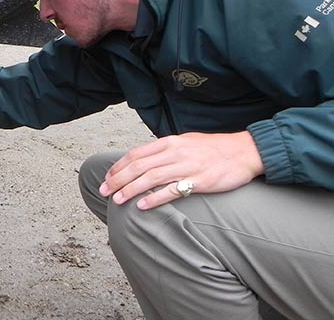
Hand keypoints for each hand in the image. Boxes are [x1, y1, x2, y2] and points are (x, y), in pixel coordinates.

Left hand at [98, 131, 263, 209]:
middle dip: (118, 179)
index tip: (107, 178)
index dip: (118, 166)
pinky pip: (172, 191)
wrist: (244, 151)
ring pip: (150, 178)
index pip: (136, 154)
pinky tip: (142, 206)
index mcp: (169, 142)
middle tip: (104, 191)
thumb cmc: (214, 149)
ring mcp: (187, 166)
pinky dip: (155, 198)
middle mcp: (175, 153)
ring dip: (131, 190)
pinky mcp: (200, 181)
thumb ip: (165, 150)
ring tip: (117, 200)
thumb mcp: (185, 142)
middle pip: (138, 166)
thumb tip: (145, 160)